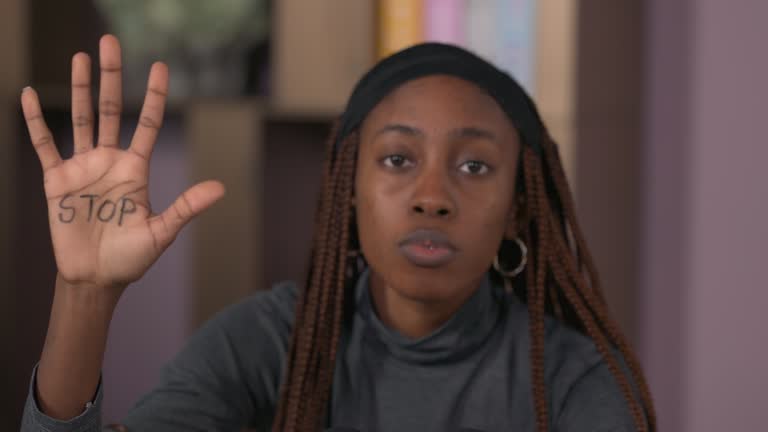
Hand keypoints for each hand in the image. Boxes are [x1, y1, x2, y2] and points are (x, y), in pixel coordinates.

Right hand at [21, 35, 224, 291]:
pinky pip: (45, 145)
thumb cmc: (131, 258)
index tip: (158, 66)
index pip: (146, 123)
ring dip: (78, 88)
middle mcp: (110, 161)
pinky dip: (36, 122)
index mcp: (135, 169)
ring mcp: (83, 168)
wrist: (95, 278)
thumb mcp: (161, 232)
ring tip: (79, 57)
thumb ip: (186, 207)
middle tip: (109, 42)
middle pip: (111, 110)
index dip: (152, 95)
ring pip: (80, 119)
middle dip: (111, 76)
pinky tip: (30, 96)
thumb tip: (219, 188)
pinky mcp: (57, 181)